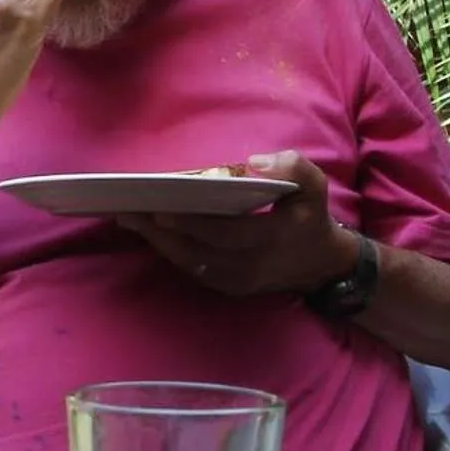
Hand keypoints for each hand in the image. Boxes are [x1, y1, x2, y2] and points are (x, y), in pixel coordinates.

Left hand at [115, 151, 355, 298]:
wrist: (320, 264)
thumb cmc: (310, 216)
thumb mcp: (314, 186)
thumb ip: (292, 167)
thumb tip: (253, 164)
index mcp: (273, 238)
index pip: (226, 233)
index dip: (191, 223)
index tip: (160, 208)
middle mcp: (251, 265)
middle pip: (197, 250)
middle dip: (160, 231)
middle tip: (128, 210)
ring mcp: (237, 280)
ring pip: (189, 262)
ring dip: (157, 241)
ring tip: (129, 218)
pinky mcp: (227, 286)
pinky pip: (192, 269)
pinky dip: (169, 250)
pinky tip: (148, 232)